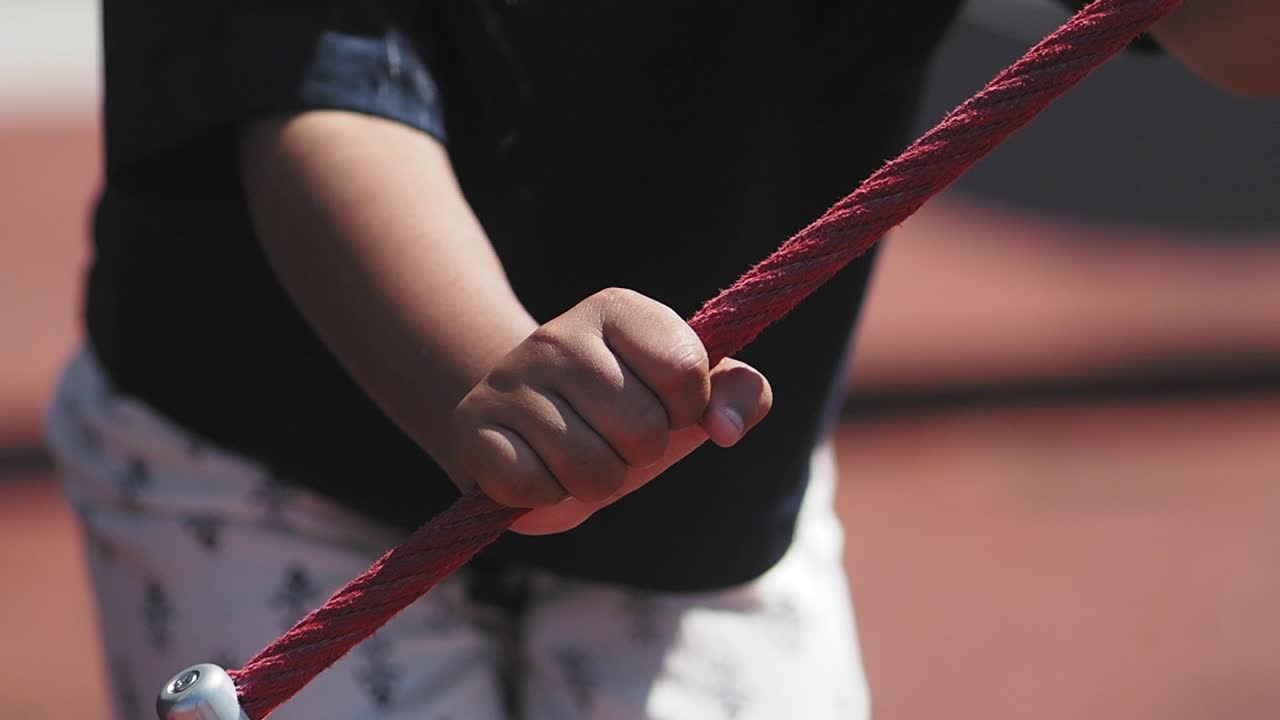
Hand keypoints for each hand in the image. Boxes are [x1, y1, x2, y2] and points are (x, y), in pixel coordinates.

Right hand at [450, 288, 771, 534]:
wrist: (520, 426)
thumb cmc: (620, 411)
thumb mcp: (685, 399)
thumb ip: (739, 394)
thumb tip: (725, 428)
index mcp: (618, 311)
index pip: (688, 372)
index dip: (686, 410)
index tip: (663, 406)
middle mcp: (559, 334)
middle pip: (643, 430)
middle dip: (639, 454)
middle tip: (614, 438)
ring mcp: (509, 379)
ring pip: (591, 469)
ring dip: (595, 482)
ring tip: (577, 456)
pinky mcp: (472, 428)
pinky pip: (534, 488)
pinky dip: (545, 496)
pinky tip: (537, 469)